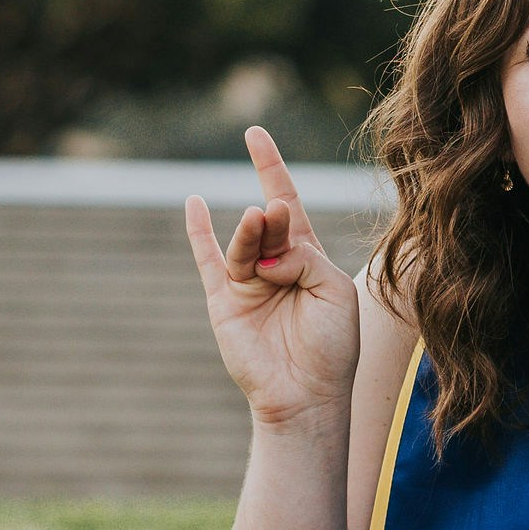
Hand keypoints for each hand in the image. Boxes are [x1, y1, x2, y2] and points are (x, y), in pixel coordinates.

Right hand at [184, 128, 362, 428]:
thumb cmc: (331, 346)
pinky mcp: (224, 303)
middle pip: (270, 224)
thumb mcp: (333, 291)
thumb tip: (268, 252)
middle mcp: (274, 264)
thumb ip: (304, 258)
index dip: (271, 168)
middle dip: (275, 218)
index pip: (287, 201)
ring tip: (259, 219)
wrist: (306, 395)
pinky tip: (194, 203)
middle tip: (276, 214)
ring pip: (244, 244)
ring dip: (251, 231)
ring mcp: (247, 282)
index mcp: (306, 257)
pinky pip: (207, 261)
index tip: (254, 134)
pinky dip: (199, 233)